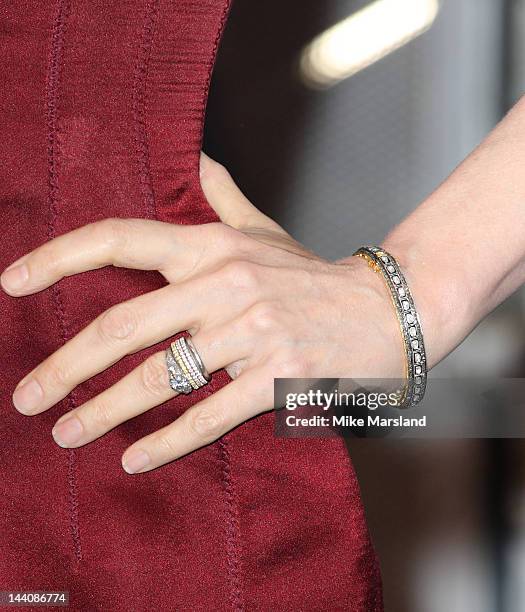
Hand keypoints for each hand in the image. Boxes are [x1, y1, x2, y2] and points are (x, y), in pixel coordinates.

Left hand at [0, 152, 403, 472]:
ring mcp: (253, 331)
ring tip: (66, 434)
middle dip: (65, 367)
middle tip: (28, 397)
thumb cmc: (316, 276)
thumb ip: (225, 197)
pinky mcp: (278, 376)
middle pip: (123, 326)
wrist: (388, 310)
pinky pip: (208, 415)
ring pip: (160, 377)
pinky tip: (133, 458)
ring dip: (104, 411)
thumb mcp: (267, 232)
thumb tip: (197, 157)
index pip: (120, 239)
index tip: (14, 283)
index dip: (59, 257)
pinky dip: (166, 442)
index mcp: (214, 245)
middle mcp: (226, 282)